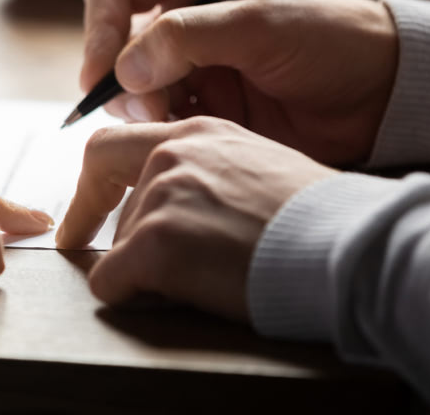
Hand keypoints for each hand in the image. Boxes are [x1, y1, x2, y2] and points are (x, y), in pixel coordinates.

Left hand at [56, 117, 334, 320]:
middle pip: (114, 202)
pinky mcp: (155, 243)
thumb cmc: (319, 219)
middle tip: (128, 267)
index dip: (90, 189)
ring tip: (210, 277)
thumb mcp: (258, 168)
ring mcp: (160, 196)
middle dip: (122, 237)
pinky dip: (132, 296)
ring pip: (120, 246)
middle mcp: (171, 155)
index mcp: (197, 133)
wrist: (348, 247)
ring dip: (150, 270)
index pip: (111, 147)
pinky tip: (178, 296)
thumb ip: (209, 171)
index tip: (80, 219)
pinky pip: (112, 282)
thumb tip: (178, 203)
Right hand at [80, 0, 399, 164]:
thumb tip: (124, 71)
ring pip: (130, 89)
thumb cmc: (332, 40)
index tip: (101, 75)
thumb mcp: (259, 26)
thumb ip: (187, 39)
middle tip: (149, 108)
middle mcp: (183, 14)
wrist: (381, 96)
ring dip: (143, 110)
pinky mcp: (202, 106)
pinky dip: (162, 133)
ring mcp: (190, 63)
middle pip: (113, 45)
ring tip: (179, 121)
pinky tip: (192, 137)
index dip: (99, 29)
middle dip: (122, 80)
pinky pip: (158, 121)